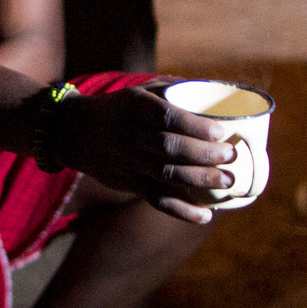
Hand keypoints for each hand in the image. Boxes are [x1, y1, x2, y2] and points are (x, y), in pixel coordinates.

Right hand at [48, 83, 236, 223]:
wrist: (74, 132)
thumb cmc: (118, 108)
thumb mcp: (139, 91)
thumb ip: (172, 91)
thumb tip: (214, 91)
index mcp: (136, 108)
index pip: (167, 118)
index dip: (195, 127)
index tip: (221, 131)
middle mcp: (132, 136)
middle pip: (171, 149)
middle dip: (205, 154)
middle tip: (232, 156)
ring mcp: (130, 163)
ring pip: (168, 175)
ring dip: (200, 180)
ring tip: (227, 182)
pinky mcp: (130, 184)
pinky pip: (158, 200)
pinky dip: (182, 211)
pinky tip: (205, 216)